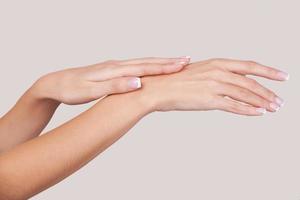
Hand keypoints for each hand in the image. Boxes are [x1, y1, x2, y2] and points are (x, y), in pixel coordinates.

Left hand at [32, 57, 189, 104]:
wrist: (55, 83)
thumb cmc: (71, 89)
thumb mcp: (92, 90)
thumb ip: (116, 86)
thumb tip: (138, 82)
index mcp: (114, 70)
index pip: (144, 67)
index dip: (164, 67)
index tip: (181, 65)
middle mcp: (117, 65)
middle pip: (147, 62)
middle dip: (167, 62)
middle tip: (186, 60)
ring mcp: (115, 66)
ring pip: (142, 63)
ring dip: (160, 62)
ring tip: (176, 63)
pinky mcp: (112, 70)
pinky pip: (136, 67)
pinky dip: (148, 66)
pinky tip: (153, 69)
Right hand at [141, 58, 288, 115]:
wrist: (158, 88)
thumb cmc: (175, 81)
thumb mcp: (198, 71)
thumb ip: (215, 74)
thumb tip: (227, 80)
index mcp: (217, 63)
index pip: (249, 65)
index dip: (268, 71)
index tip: (282, 76)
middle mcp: (218, 71)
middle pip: (251, 81)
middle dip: (268, 92)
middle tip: (280, 101)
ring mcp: (214, 85)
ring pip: (245, 94)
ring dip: (262, 102)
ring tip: (273, 108)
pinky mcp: (208, 99)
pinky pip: (233, 105)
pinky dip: (248, 110)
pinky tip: (259, 113)